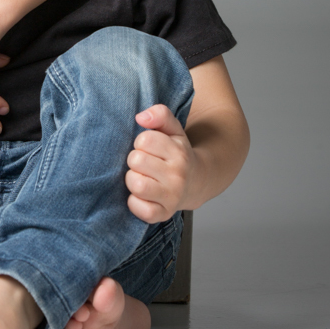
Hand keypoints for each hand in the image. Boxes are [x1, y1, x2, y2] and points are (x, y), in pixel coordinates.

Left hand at [124, 105, 200, 222]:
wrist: (197, 182)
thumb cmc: (177, 153)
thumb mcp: (173, 129)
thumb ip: (160, 114)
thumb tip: (141, 118)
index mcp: (179, 153)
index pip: (144, 139)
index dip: (141, 141)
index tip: (148, 147)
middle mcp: (178, 176)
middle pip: (136, 160)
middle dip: (135, 159)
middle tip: (144, 163)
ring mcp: (172, 197)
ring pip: (136, 184)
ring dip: (132, 179)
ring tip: (142, 176)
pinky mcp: (164, 214)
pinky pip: (140, 209)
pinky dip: (135, 202)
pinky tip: (142, 195)